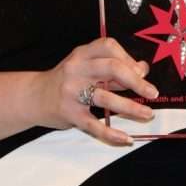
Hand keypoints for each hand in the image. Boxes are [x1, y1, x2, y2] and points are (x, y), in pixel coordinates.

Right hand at [39, 38, 158, 145]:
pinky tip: (126, 139)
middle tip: (152, 93)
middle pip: (111, 69)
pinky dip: (112, 134)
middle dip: (136, 81)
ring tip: (147, 114)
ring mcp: (72, 92)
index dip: (128, 57)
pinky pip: (94, 125)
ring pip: (106, 98)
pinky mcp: (69, 114)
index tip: (142, 71)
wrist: (32, 97)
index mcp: (82, 54)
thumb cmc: (67, 80)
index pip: (108, 46)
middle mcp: (76, 69)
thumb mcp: (85, 66)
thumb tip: (143, 69)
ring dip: (130, 107)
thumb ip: (112, 67)